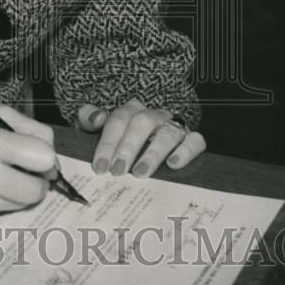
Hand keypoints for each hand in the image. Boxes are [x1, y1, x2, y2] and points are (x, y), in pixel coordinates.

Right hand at [0, 105, 56, 220]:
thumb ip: (27, 129)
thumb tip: (52, 159)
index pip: (42, 158)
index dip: (46, 158)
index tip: (38, 156)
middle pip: (35, 191)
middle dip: (38, 183)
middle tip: (27, 172)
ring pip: (19, 206)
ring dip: (18, 194)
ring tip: (1, 177)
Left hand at [76, 98, 205, 176]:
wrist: (144, 153)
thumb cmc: (119, 144)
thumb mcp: (99, 132)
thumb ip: (89, 120)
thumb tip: (94, 118)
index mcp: (130, 111)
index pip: (118, 120)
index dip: (107, 143)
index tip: (100, 166)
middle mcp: (153, 116)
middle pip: (142, 123)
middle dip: (128, 147)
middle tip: (117, 170)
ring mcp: (174, 127)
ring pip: (168, 132)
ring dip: (153, 153)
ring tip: (140, 172)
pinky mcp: (192, 140)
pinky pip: (195, 141)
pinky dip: (186, 151)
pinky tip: (173, 164)